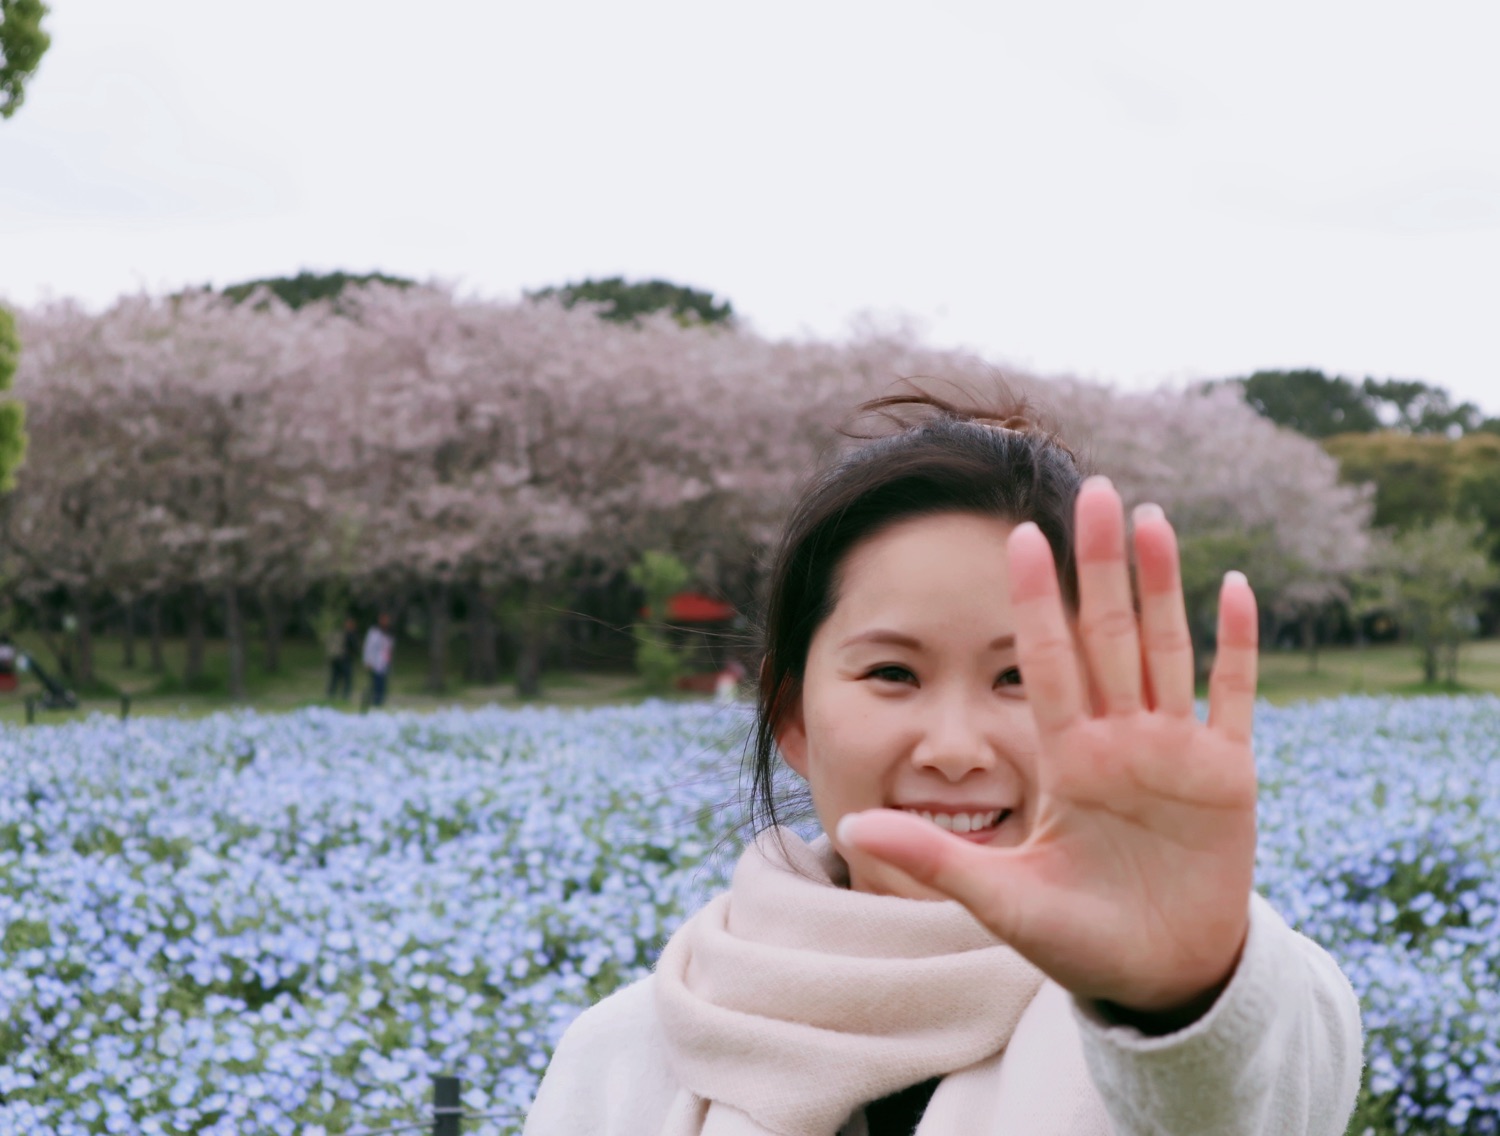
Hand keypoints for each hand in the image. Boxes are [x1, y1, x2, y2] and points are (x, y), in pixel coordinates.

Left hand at [838, 476, 1258, 1016]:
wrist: (1156, 976)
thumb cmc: (1077, 938)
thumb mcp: (1002, 898)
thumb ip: (935, 858)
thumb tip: (849, 827)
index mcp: (1065, 759)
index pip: (1046, 661)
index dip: (1035, 600)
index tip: (1017, 535)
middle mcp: (1118, 740)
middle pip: (1109, 635)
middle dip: (1100, 565)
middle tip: (1095, 488)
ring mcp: (1174, 751)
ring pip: (1167, 648)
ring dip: (1162, 585)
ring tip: (1150, 516)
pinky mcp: (1227, 775)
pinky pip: (1234, 696)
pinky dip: (1237, 645)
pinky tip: (1231, 585)